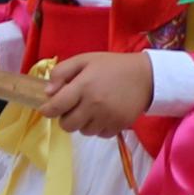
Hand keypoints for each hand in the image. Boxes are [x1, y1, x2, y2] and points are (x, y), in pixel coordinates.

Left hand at [36, 50, 156, 136]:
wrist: (146, 76)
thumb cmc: (112, 66)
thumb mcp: (84, 60)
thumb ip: (62, 72)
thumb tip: (48, 92)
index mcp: (84, 86)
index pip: (55, 107)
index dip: (47, 109)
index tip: (48, 108)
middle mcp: (94, 105)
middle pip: (67, 125)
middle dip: (65, 117)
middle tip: (72, 107)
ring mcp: (107, 117)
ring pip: (83, 131)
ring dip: (82, 123)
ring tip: (90, 110)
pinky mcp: (119, 126)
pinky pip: (99, 135)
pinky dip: (97, 127)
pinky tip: (102, 115)